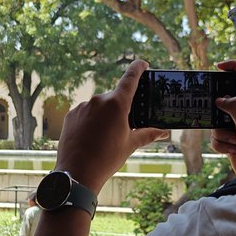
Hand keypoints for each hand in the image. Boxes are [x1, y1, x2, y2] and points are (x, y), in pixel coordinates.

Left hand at [53, 60, 168, 193]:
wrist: (77, 172)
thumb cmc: (107, 159)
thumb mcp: (130, 145)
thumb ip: (147, 134)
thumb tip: (163, 132)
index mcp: (116, 104)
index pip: (130, 78)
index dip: (138, 68)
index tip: (143, 63)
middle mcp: (98, 100)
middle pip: (114, 98)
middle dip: (120, 109)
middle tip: (123, 127)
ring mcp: (83, 106)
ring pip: (99, 106)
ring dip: (104, 116)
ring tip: (104, 138)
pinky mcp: (71, 114)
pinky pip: (85, 113)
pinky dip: (91, 121)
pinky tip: (91, 138)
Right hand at [211, 59, 235, 173]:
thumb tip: (221, 99)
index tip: (219, 66)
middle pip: (229, 99)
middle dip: (222, 110)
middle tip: (221, 117)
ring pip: (220, 119)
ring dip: (222, 132)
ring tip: (234, 142)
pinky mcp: (232, 141)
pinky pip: (217, 135)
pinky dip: (220, 143)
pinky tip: (231, 151)